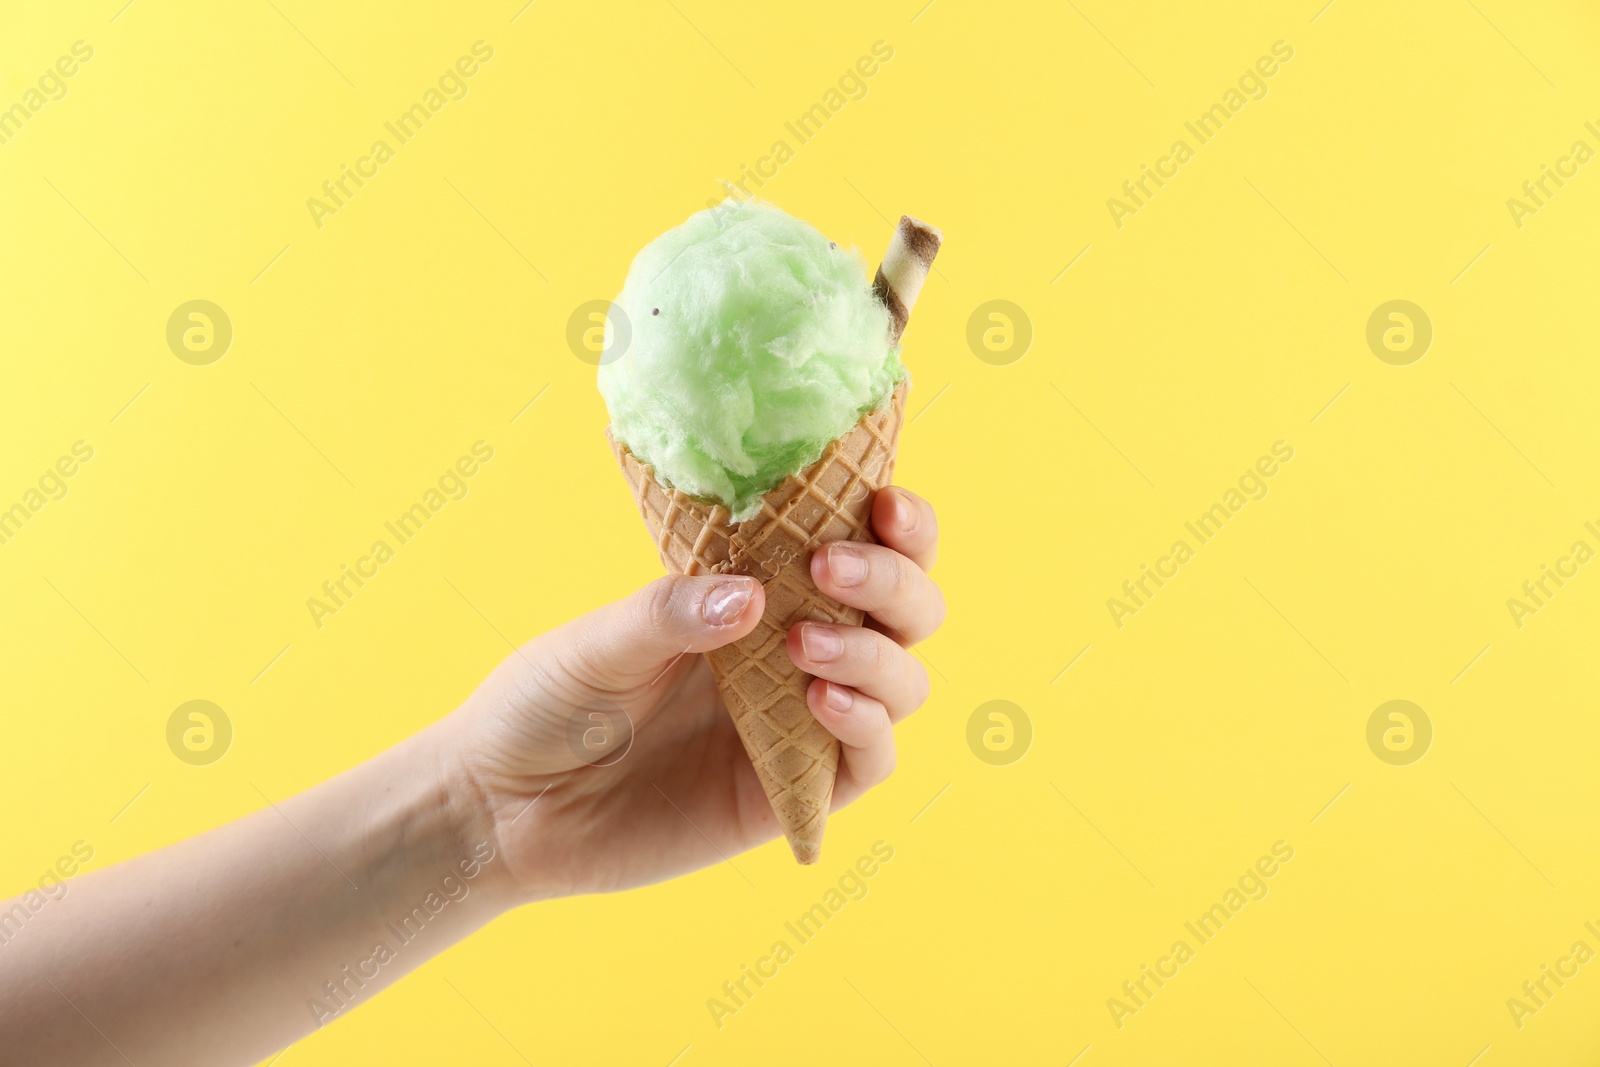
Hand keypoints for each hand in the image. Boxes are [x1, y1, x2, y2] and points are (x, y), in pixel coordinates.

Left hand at [450, 487, 943, 899]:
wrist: (503, 810)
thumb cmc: (545, 705)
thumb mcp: (597, 642)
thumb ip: (671, 612)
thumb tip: (752, 595)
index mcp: (757, 593)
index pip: (861, 546)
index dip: (898, 525)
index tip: (882, 504)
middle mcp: (793, 653)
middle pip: (907, 611)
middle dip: (893, 580)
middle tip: (830, 565)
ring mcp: (799, 725)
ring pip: (901, 682)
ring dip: (877, 653)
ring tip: (804, 642)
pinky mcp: (790, 793)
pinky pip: (869, 762)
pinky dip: (865, 726)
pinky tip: (818, 701)